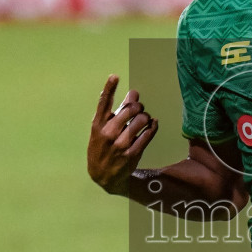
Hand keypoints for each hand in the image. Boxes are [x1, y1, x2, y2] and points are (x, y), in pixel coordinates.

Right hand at [87, 75, 157, 194]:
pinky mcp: (132, 153)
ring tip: (144, 120)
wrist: (101, 175)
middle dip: (137, 106)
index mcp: (98, 125)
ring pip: (141, 120)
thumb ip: (117, 111)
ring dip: (146, 117)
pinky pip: (148, 134)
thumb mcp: (102, 130)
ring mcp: (120, 144)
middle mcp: (108, 133)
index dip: (109, 88)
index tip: (115, 76)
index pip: (103, 103)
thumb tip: (133, 93)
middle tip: (138, 110)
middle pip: (130, 109)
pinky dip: (153, 126)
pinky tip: (152, 124)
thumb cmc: (102, 147)